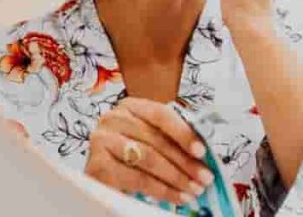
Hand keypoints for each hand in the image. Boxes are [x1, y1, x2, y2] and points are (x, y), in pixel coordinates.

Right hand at [83, 97, 213, 204]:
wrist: (104, 174)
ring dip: (176, 177)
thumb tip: (203, 150)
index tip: (202, 151)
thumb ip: (172, 137)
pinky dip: (161, 190)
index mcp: (130, 106)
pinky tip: (177, 196)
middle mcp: (113, 118)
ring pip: (148, 160)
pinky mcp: (97, 165)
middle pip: (157, 140)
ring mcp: (102, 141)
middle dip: (185, 162)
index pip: (161, 114)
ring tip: (194, 190)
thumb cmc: (131, 153)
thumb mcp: (151, 138)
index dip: (184, 133)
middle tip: (205, 177)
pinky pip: (137, 179)